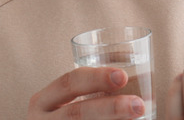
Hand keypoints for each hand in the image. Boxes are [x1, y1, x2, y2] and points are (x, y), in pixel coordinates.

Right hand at [28, 67, 145, 118]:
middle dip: (110, 108)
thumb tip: (138, 68)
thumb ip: (91, 90)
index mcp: (42, 102)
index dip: (96, 78)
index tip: (123, 76)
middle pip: (76, 114)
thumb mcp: (64, 104)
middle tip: (138, 104)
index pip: (69, 83)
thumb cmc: (65, 119)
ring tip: (140, 115)